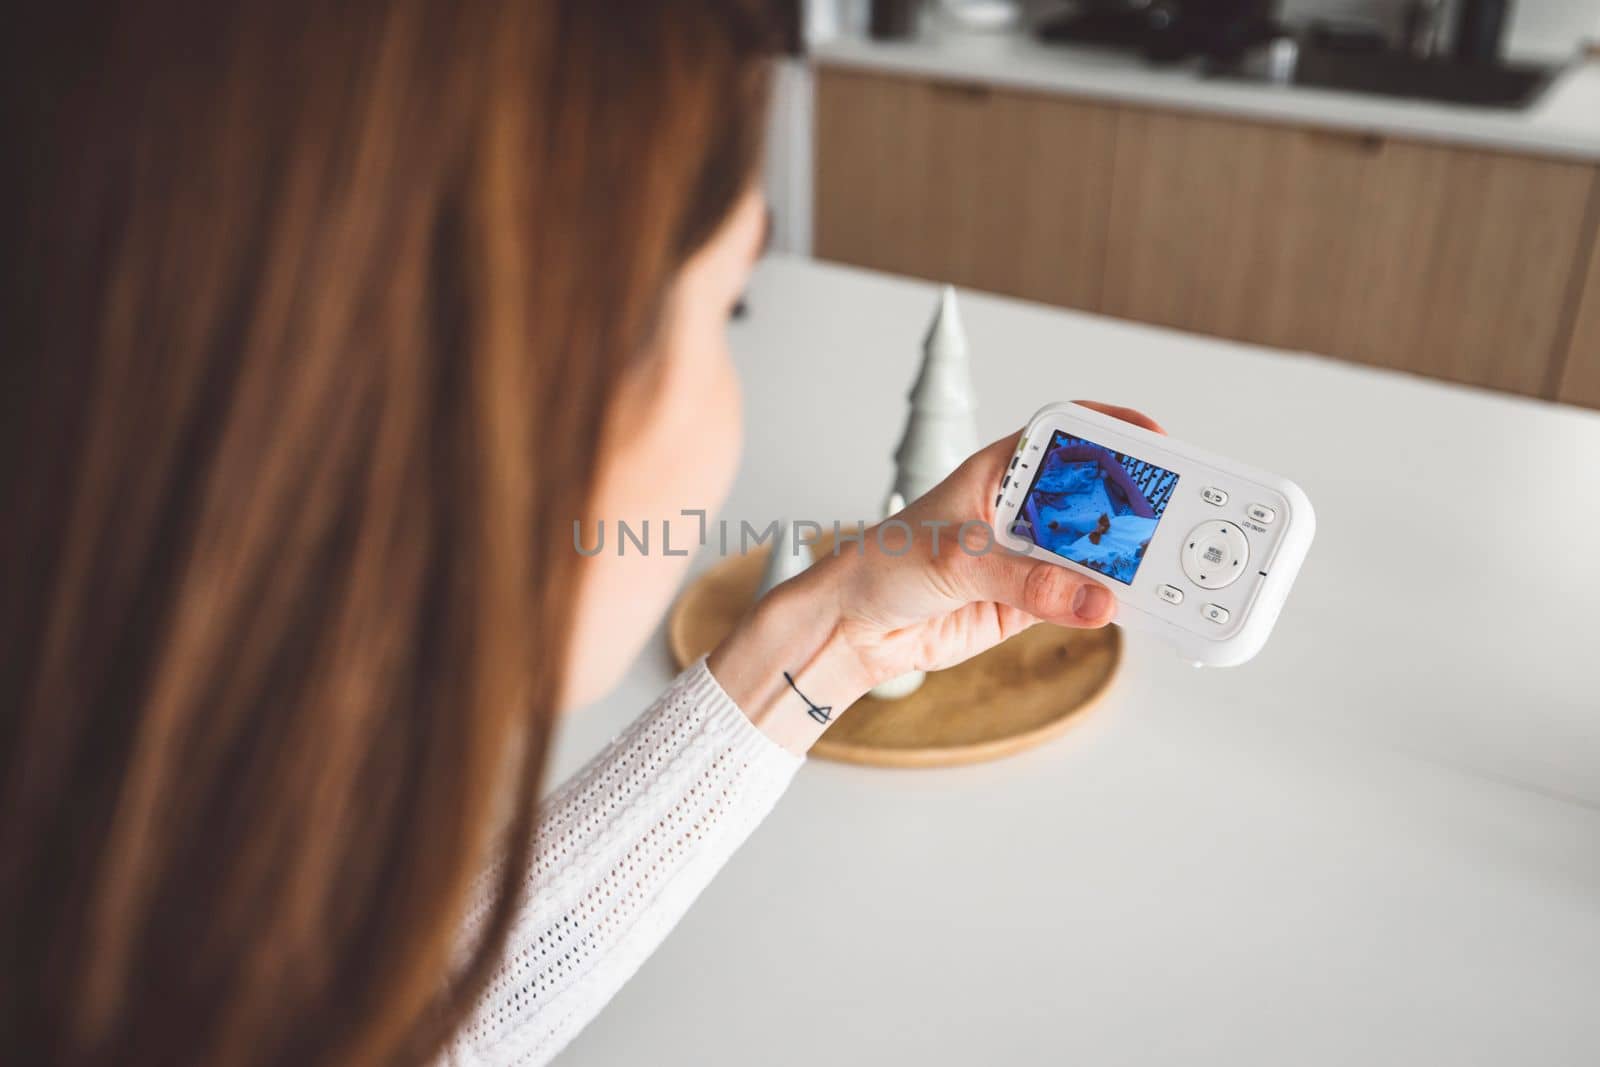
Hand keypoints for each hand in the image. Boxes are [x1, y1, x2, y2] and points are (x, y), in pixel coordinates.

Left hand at [708, 402, 1163, 752]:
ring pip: (1100, 549)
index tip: (1159, 442)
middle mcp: (1027, 506)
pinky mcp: (1036, 600)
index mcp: (1005, 468)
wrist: (858, 626)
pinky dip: (1115, 603)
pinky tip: (1139, 607)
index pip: (1071, 436)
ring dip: (1133, 560)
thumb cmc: (886, 563)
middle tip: (1182, 517)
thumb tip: (1089, 596)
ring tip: (1171, 570)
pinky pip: (1087, 598)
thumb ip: (1022, 580)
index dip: (1117, 432)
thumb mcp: (953, 560)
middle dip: (1139, 503)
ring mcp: (1034, 554)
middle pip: (1098, 494)